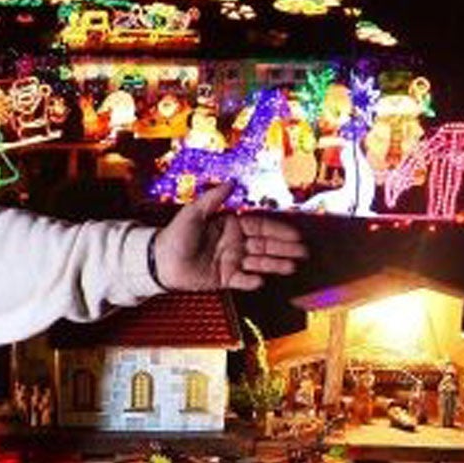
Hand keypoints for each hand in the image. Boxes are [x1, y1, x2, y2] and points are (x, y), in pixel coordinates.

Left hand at [153, 182, 305, 291]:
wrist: (159, 262)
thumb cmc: (175, 234)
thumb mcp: (194, 212)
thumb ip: (213, 198)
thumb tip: (231, 182)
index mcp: (230, 225)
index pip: (260, 226)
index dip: (279, 230)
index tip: (296, 234)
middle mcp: (235, 243)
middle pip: (265, 245)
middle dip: (285, 248)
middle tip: (303, 252)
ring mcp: (231, 262)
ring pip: (258, 262)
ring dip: (275, 264)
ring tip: (292, 266)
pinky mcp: (224, 279)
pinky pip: (242, 280)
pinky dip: (252, 281)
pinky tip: (261, 280)